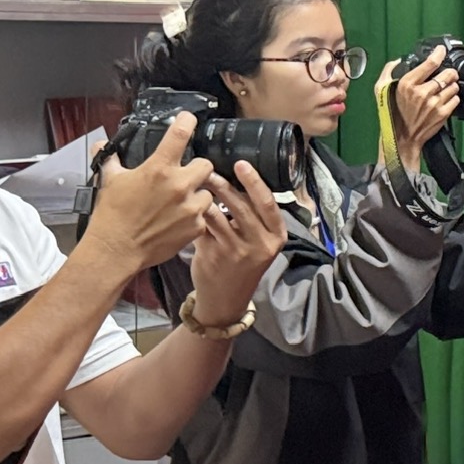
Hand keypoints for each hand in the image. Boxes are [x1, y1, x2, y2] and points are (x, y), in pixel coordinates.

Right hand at [84, 114, 214, 271]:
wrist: (116, 250)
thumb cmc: (112, 216)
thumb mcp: (109, 180)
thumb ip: (109, 158)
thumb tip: (100, 145)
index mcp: (159, 169)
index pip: (180, 134)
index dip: (187, 122)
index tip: (189, 119)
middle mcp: (179, 185)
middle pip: (206, 165)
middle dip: (197, 168)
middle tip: (185, 175)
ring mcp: (190, 207)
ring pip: (208, 191)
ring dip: (198, 194)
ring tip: (182, 201)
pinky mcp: (195, 227)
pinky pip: (204, 215)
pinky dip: (195, 216)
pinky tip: (179, 219)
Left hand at [190, 162, 288, 326]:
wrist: (225, 299)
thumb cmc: (242, 265)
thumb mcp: (258, 243)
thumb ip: (253, 218)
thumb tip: (237, 180)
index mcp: (276, 237)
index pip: (267, 203)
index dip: (254, 181)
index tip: (241, 163)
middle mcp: (260, 244)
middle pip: (242, 205)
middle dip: (224, 184)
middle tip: (208, 169)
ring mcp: (237, 251)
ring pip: (219, 213)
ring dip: (206, 196)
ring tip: (197, 184)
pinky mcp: (215, 255)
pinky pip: (203, 225)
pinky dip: (196, 213)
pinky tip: (188, 205)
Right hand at [393, 45, 462, 168]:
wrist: (402, 138)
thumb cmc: (392, 114)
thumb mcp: (381, 90)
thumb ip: (388, 71)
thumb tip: (398, 61)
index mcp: (407, 84)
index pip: (430, 63)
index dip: (439, 54)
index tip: (441, 50)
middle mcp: (422, 93)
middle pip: (447, 74)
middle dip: (449, 72)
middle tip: (446, 74)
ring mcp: (434, 104)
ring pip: (454, 86)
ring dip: (451, 86)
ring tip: (443, 89)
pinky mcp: (443, 114)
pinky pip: (456, 99)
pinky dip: (453, 98)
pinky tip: (444, 100)